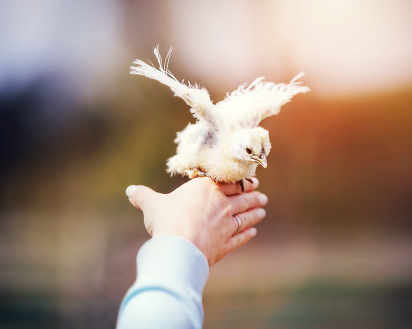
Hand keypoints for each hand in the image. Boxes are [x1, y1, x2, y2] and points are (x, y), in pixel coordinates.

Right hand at [125, 177, 267, 265]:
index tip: (250, 181)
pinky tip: (253, 232)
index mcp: (206, 189)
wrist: (179, 248)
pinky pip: (241, 237)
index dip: (241, 182)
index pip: (229, 182)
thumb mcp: (152, 205)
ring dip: (255, 213)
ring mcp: (226, 224)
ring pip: (246, 216)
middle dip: (254, 196)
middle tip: (262, 195)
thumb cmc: (167, 220)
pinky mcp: (226, 243)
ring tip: (262, 210)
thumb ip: (143, 196)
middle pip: (243, 198)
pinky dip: (248, 234)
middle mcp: (221, 204)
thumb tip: (129, 190)